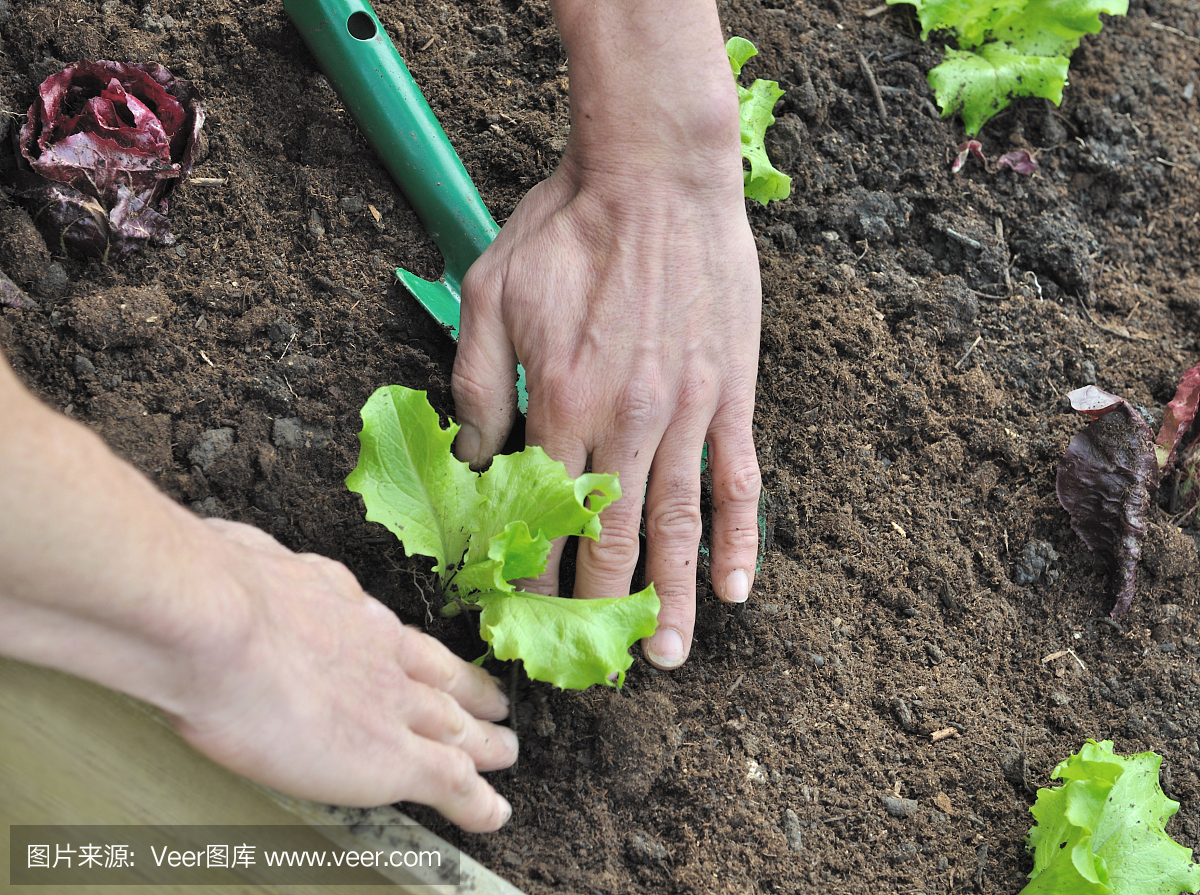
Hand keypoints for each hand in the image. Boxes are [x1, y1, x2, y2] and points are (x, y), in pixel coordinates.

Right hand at [168, 519, 516, 831]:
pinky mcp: (393, 754)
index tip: (429, 662)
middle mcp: (377, 651)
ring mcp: (391, 702)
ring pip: (453, 726)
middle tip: (497, 704)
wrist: (220, 627)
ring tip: (505, 752)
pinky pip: (448, 780)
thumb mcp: (239, 564)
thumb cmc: (208, 595)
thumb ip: (250, 572)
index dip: (416, 655)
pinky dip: (475, 802)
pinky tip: (493, 812)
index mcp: (341, 607)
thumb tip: (231, 562)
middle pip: (438, 677)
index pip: (392, 637)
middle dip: (470, 692)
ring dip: (483, 742)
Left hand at [450, 13, 762, 669]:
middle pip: (611, 536)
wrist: (655, 176)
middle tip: (591, 662)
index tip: (523, 621)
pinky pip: (737, 482)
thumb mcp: (490, 293)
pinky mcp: (731, 396)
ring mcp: (687, 413)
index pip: (540, 512)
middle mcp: (625, 421)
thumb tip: (480, 460)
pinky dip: (737, 540)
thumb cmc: (567, 229)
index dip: (530, 572)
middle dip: (596, 607)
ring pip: (677, 526)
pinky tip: (735, 589)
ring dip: (670, 597)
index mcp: (559, 401)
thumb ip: (476, 384)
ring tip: (666, 655)